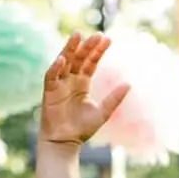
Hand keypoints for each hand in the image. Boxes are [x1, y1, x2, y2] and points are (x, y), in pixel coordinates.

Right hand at [39, 33, 130, 149]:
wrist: (65, 143)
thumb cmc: (82, 129)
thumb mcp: (102, 112)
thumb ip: (114, 98)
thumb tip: (129, 83)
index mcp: (82, 83)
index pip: (91, 62)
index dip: (98, 51)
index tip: (108, 39)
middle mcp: (70, 80)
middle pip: (79, 58)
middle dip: (87, 46)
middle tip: (97, 35)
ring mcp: (59, 84)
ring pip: (64, 61)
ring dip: (70, 48)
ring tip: (77, 35)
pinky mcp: (49, 92)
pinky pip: (51, 76)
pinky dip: (56, 67)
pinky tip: (63, 59)